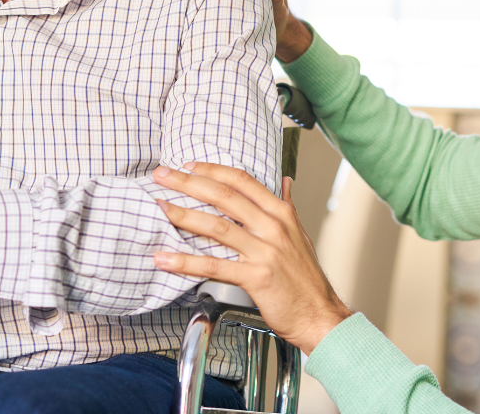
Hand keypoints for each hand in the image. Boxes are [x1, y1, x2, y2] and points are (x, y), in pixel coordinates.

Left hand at [151, 163, 351, 353]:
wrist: (319, 314)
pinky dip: (186, 262)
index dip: (212, 170)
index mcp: (281, 213)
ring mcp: (265, 251)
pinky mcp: (256, 277)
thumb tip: (285, 181)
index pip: (242, 181)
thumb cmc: (306, 278)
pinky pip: (214, 266)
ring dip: (183, 215)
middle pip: (224, 195)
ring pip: (216, 226)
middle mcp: (273, 227)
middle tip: (163, 175)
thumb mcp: (301, 234)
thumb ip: (288, 206)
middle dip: (189, 182)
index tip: (189, 165)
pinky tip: (165, 259)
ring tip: (160, 209)